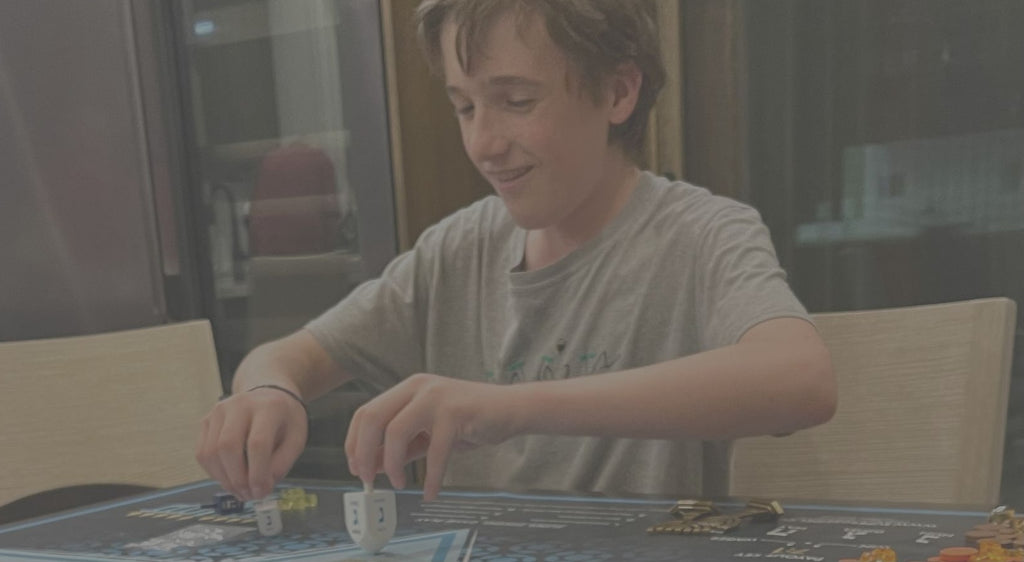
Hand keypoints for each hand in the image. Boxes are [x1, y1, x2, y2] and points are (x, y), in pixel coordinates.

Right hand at [195, 387, 307, 500]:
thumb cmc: (285, 419)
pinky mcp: (206, 420)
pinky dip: (214, 472)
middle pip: (228, 446)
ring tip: (241, 491)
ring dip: (224, 479)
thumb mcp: (296, 438)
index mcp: (268, 407)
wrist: (269, 394)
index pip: (257, 443)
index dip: (258, 473)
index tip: (262, 492)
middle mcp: (240, 404)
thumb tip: (262, 486)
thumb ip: (282, 463)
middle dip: (237, 478)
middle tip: (249, 495)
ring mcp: (219, 411)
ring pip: (210, 452)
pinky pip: (202, 453)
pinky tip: (230, 478)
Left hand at [344, 373, 520, 499]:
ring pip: (396, 432)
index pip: (366, 412)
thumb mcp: (427, 433)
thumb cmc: (468, 420)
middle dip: (364, 453)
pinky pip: (435, 452)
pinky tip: (430, 494)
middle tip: (368, 480)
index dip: (355, 442)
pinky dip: (431, 478)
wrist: (509, 410)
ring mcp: (436, 397)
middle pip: (372, 418)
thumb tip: (372, 466)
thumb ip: (401, 446)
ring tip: (399, 484)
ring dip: (392, 464)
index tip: (357, 468)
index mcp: (407, 388)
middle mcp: (418, 387)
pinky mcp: (456, 412)